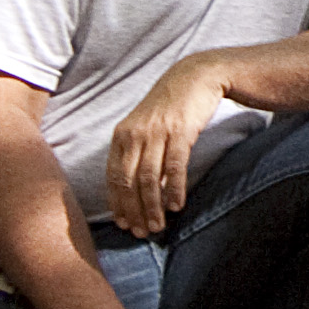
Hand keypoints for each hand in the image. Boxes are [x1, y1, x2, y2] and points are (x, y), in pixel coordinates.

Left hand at [106, 52, 249, 232]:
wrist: (195, 76)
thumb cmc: (170, 106)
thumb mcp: (145, 126)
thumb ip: (136, 152)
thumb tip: (134, 187)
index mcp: (122, 135)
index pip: (113, 176)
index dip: (117, 203)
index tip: (123, 224)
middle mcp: (135, 134)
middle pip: (129, 181)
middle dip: (134, 211)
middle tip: (142, 233)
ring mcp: (157, 132)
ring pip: (149, 178)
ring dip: (153, 207)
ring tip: (158, 226)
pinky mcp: (180, 131)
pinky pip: (174, 167)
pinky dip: (174, 189)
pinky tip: (176, 205)